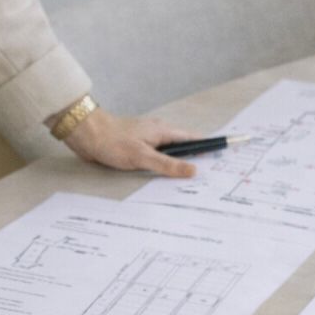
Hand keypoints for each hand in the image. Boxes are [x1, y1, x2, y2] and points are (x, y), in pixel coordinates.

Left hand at [59, 107, 199, 177]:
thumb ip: (167, 164)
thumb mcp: (142, 156)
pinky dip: (164, 167)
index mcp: (164, 132)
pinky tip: (165, 179)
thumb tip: (193, 170)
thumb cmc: (112, 141)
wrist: (87, 134)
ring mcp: (147, 141)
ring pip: (170, 155)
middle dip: (198, 159)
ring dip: (180, 165)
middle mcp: (158, 134)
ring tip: (193, 182)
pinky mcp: (136, 148)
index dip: (211, 146)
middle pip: (184, 148)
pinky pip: (157, 159)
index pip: (195, 139)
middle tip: (213, 175)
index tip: (227, 152)